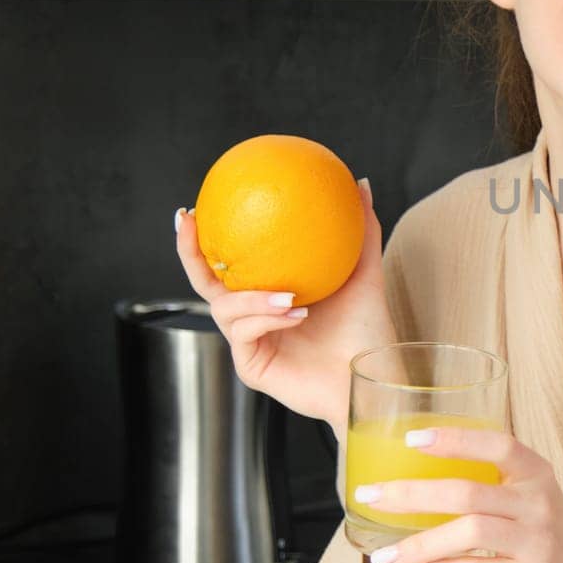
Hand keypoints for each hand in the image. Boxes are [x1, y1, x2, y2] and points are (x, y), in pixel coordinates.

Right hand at [173, 177, 396, 431]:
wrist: (372, 379)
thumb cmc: (368, 333)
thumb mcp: (365, 274)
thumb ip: (361, 231)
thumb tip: (361, 183)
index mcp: (270, 295)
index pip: (230, 263)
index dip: (206, 238)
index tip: (195, 208)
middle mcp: (254, 317)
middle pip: (206, 283)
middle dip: (190, 253)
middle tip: (190, 222)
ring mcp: (250, 342)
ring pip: (224, 308)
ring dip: (252, 296)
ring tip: (287, 293)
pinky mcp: (252, 365)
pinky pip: (244, 332)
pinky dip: (265, 317)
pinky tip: (294, 312)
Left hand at [355, 425, 562, 562]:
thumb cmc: (547, 529)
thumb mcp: (530, 493)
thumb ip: (488, 482)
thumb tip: (412, 479)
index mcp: (535, 473)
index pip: (498, 444)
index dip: (455, 439)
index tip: (412, 438)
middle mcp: (537, 503)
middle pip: (469, 491)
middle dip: (413, 494)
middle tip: (370, 495)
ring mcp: (536, 541)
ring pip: (469, 533)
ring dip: (418, 544)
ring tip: (381, 556)